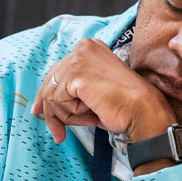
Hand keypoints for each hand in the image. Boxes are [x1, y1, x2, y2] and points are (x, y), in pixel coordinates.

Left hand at [30, 37, 175, 145]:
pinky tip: (92, 113)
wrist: (141, 110)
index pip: (57, 71)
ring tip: (90, 117)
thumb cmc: (122, 104)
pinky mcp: (77, 74)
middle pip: (50, 81)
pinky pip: (58, 101)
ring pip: (52, 94)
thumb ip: (70, 91)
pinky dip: (72, 114)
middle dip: (51, 110)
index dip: (46, 93)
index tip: (39, 111)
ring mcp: (79, 59)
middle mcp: (82, 48)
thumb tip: (41, 106)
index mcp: (89, 48)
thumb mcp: (91, 92)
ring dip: (68, 115)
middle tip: (56, 132)